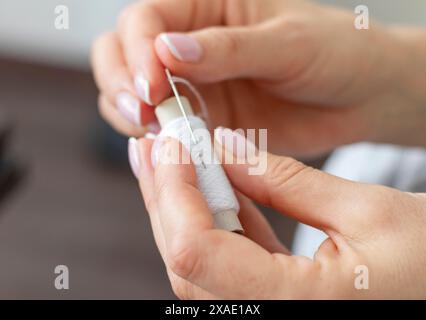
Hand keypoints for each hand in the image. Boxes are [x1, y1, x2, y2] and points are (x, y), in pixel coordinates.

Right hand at [92, 0, 425, 156]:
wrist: (357, 98)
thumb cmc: (333, 54)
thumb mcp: (286, 43)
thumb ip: (227, 49)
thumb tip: (166, 51)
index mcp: (209, 7)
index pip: (146, 18)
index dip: (138, 50)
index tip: (152, 85)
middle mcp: (192, 45)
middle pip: (122, 52)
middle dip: (122, 82)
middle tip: (142, 111)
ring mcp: (194, 85)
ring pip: (133, 94)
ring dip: (131, 113)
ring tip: (154, 131)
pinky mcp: (203, 121)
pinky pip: (163, 130)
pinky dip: (156, 140)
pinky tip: (169, 148)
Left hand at [128, 132, 425, 298]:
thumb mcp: (366, 210)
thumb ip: (284, 180)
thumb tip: (223, 147)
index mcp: (296, 306)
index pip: (196, 252)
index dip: (175, 192)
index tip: (172, 145)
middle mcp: (270, 319)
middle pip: (186, 260)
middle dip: (166, 196)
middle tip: (155, 147)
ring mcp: (269, 313)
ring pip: (199, 263)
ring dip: (183, 206)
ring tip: (173, 159)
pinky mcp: (274, 302)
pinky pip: (227, 262)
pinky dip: (215, 220)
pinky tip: (212, 184)